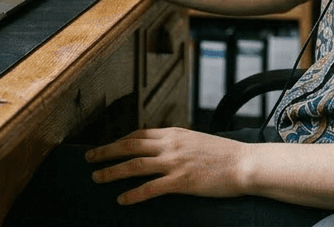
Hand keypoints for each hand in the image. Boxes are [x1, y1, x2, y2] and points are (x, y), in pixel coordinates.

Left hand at [86, 127, 249, 204]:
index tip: (107, 147)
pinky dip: (133, 193)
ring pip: (135, 164)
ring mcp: (175, 162)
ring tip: (96, 178)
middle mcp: (171, 145)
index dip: (119, 140)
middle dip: (106, 151)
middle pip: (130, 145)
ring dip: (112, 171)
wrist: (246, 164)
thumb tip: (164, 149)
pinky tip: (121, 200)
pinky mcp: (182, 181)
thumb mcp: (197, 141)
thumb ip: (178, 144)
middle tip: (88, 158)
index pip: (139, 133)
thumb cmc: (225, 155)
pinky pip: (151, 188)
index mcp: (174, 133)